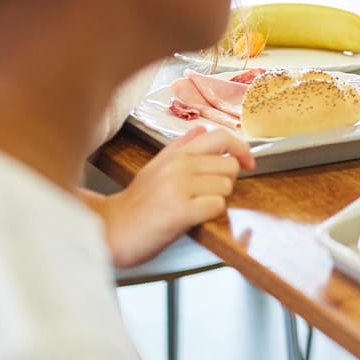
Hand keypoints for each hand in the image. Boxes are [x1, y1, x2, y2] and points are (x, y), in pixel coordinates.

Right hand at [100, 125, 253, 267]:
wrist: (111, 230)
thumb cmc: (136, 203)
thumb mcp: (155, 167)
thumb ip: (180, 147)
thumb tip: (201, 130)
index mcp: (175, 154)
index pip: (221, 137)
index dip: (242, 148)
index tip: (248, 162)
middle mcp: (178, 166)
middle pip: (230, 165)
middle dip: (225, 182)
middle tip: (205, 195)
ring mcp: (178, 187)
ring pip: (226, 186)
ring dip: (216, 200)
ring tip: (193, 207)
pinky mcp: (179, 211)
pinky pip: (217, 206)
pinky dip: (210, 214)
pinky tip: (191, 217)